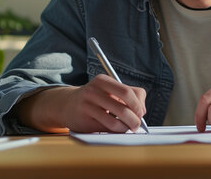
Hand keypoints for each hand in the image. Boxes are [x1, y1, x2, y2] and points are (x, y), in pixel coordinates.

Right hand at [17, 74, 146, 132]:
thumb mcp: (110, 90)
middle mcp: (93, 91)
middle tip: (137, 124)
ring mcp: (87, 106)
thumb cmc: (96, 98)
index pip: (127, 92)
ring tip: (126, 128)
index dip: (138, 105)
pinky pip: (106, 129)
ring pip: (115, 122)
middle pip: (123, 107)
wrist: (67, 105)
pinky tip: (115, 129)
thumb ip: (131, 94)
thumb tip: (143, 110)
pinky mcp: (83, 121)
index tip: (141, 113)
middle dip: (135, 119)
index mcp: (103, 81)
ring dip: (126, 128)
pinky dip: (116, 131)